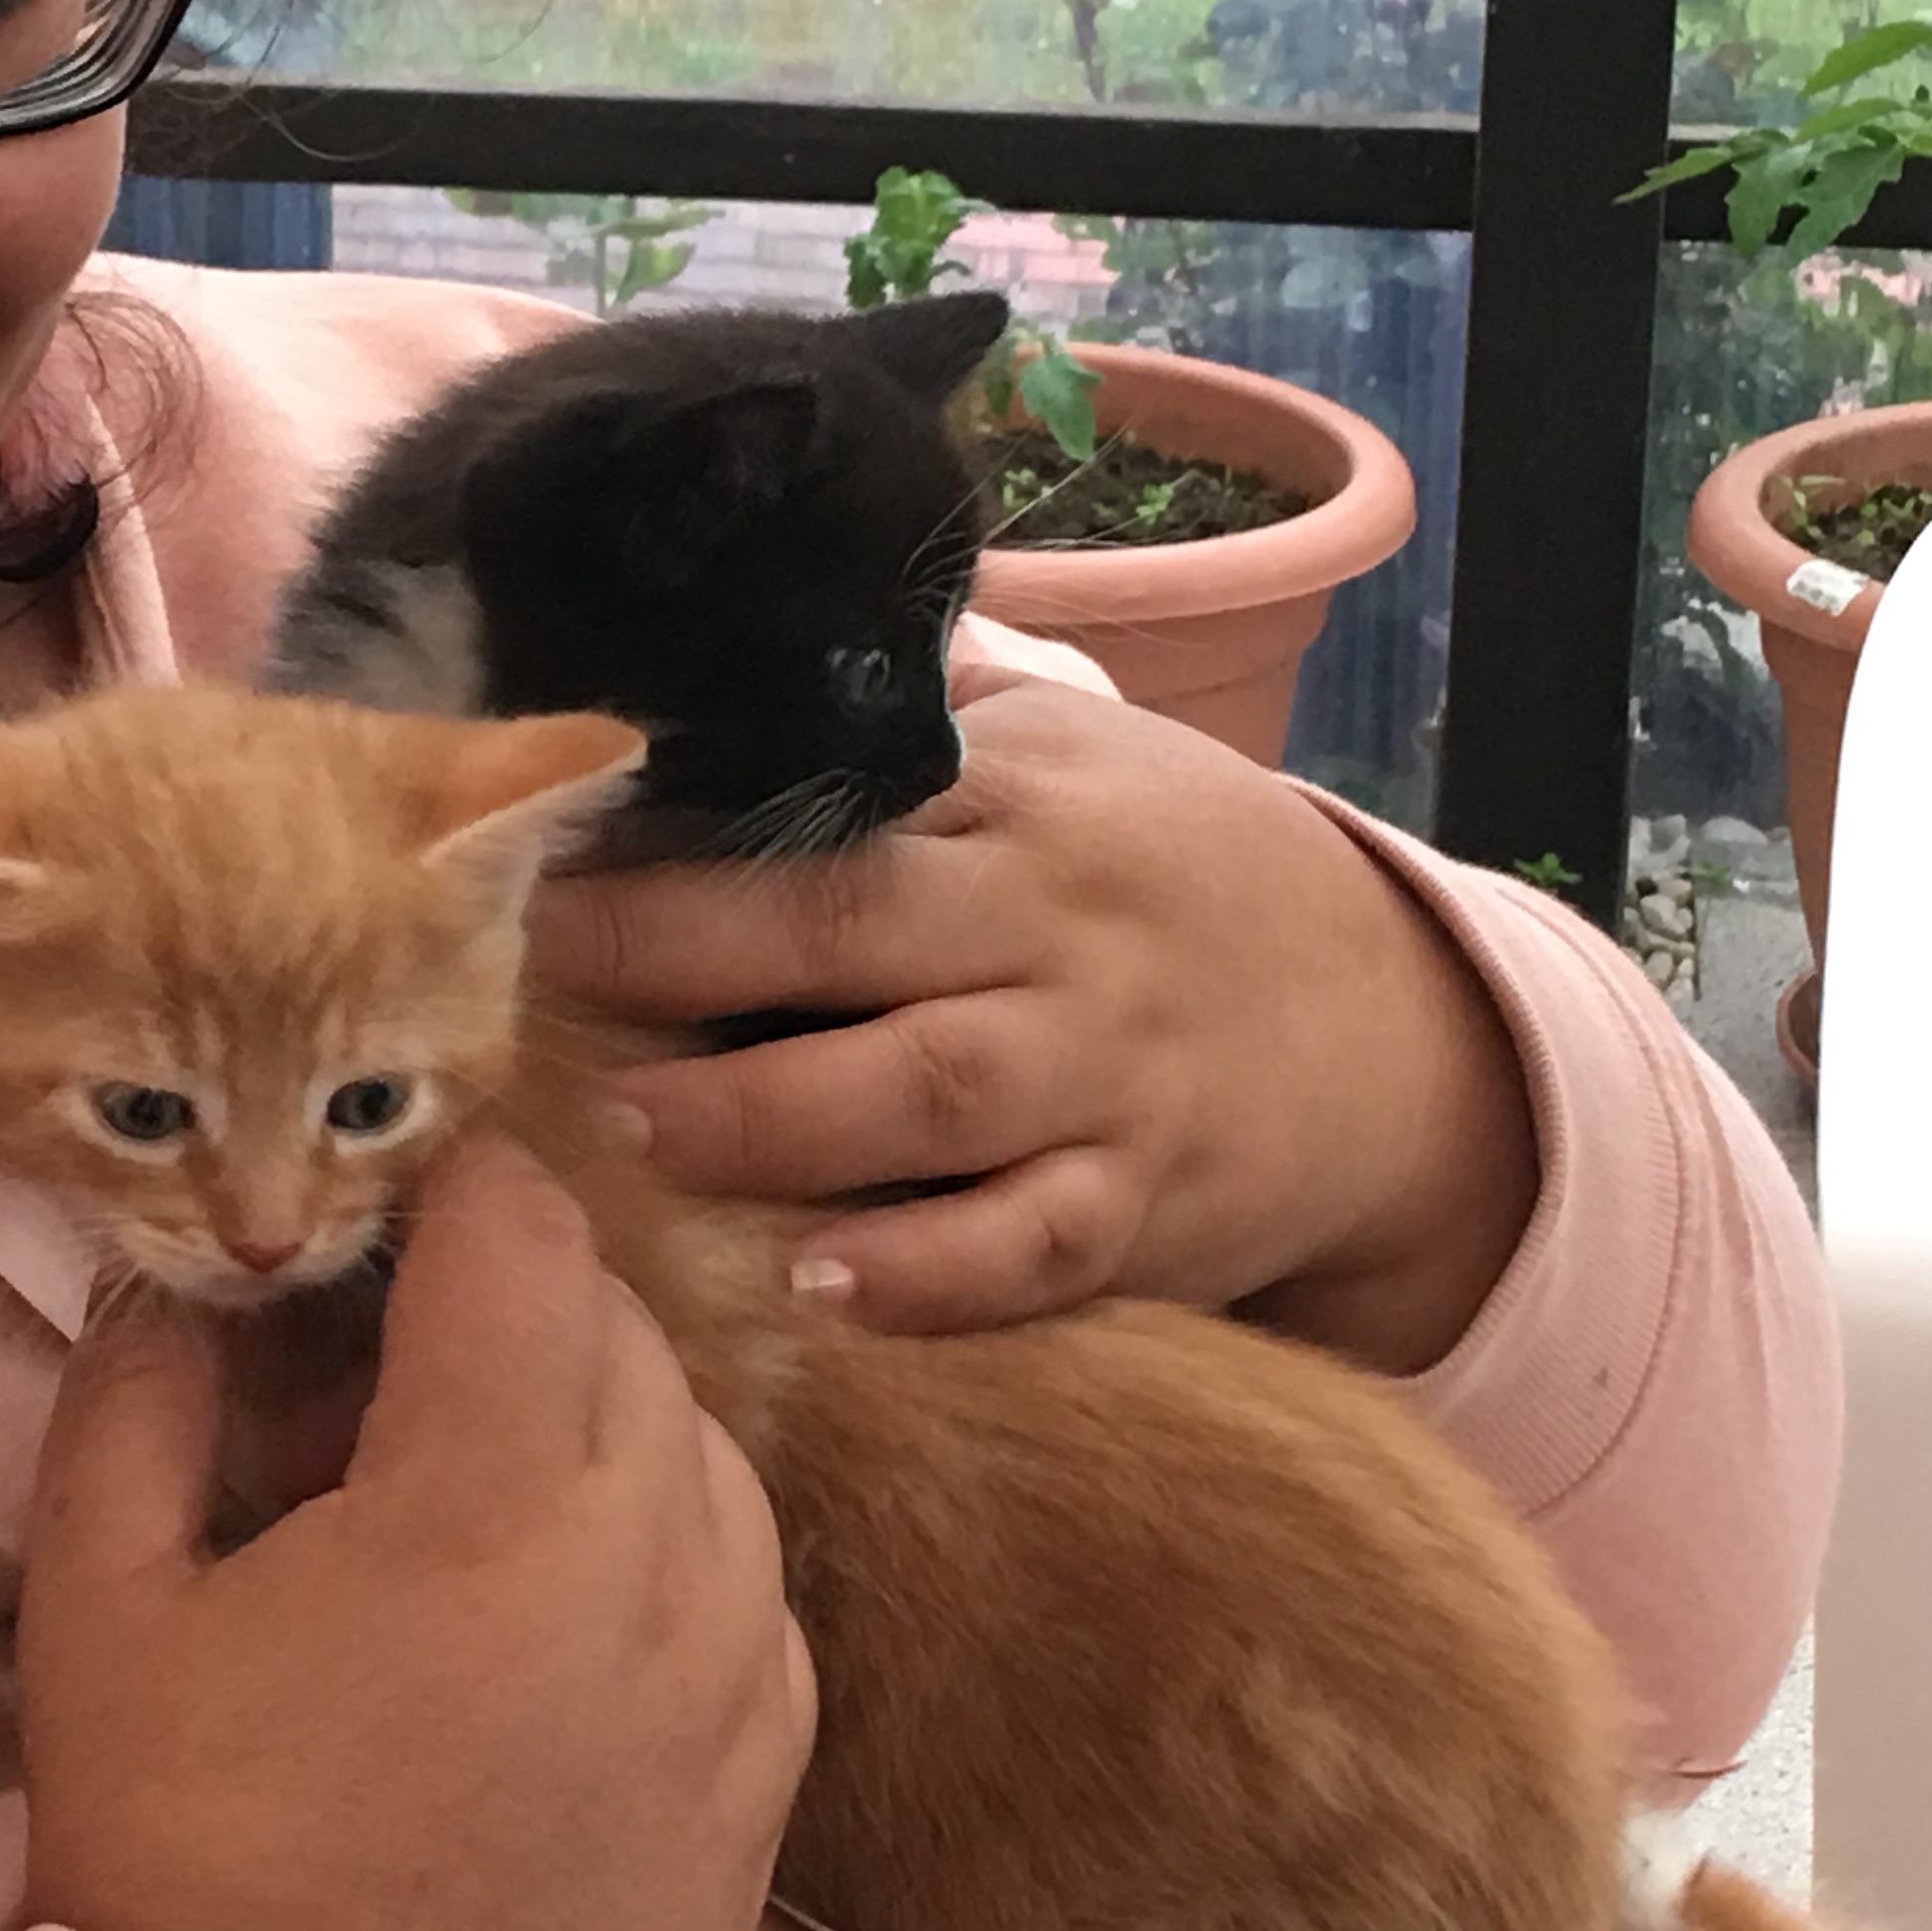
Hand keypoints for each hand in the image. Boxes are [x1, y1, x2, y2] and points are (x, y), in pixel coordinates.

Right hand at [19, 1143, 815, 1930]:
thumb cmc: (191, 1866)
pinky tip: (548, 1627)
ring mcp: (734, 1679)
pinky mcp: (767, 1780)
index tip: (388, 1205)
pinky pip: (747, 1587)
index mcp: (485, 1499)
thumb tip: (182, 1285)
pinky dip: (665, 1554)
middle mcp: (650, 1564)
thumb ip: (140, 1397)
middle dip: (503, 1311)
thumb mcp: (99, 1606)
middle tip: (372, 1391)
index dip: (452, 1187)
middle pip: (618, 1328)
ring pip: (703, 1448)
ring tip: (458, 1520)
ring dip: (594, 1427)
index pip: (525, 1236)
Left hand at [523, 671, 1538, 1367]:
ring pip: (925, 1099)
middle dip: (682, 952)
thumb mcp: (1071, 757)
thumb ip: (917, 713)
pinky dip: (926, 1278)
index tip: (544, 837)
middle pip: (854, 933)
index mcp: (1018, 802)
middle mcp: (1054, 933)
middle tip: (534, 975)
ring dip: (768, 1122)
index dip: (687, 826)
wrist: (1397, 1027)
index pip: (840, 797)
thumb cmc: (1172, 872)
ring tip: (630, 1133)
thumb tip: (723, 643)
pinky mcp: (1141, 1210)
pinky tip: (818, 1287)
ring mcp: (1103, 1076)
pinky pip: (1028, 1251)